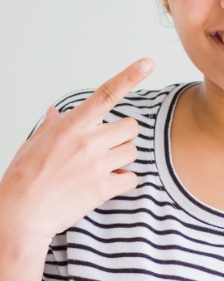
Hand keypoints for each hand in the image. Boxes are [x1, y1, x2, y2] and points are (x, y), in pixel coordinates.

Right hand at [0, 58, 153, 246]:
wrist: (19, 217)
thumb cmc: (22, 180)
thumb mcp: (32, 145)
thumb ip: (51, 126)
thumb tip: (54, 112)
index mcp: (72, 126)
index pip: (106, 94)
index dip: (129, 76)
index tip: (147, 63)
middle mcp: (88, 141)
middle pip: (131, 126)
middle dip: (124, 135)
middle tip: (108, 146)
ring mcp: (98, 165)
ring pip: (133, 151)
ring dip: (122, 158)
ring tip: (100, 168)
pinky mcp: (104, 188)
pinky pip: (132, 178)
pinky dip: (123, 181)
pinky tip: (106, 184)